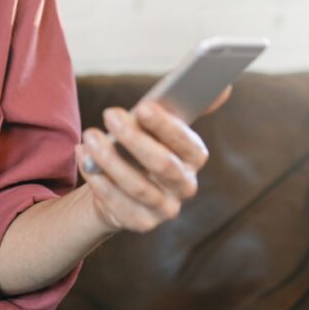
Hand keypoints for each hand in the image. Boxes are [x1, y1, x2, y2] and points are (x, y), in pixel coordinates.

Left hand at [75, 87, 230, 232]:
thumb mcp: (158, 124)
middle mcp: (185, 185)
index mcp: (194, 157)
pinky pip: (118, 205)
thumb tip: (224, 86)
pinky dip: (98, 181)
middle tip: (109, 114)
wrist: (120, 184)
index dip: (165, 125)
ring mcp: (165, 208)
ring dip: (110, 159)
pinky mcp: (142, 223)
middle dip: (134, 138)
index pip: (186, 142)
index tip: (142, 106)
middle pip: (162, 165)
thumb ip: (182, 104)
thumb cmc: (142, 143)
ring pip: (137, 186)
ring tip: (89, 136)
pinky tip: (84, 159)